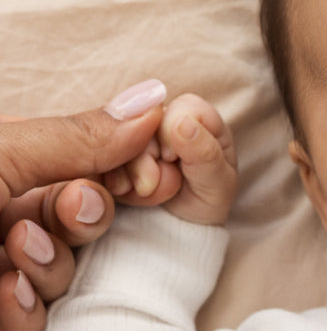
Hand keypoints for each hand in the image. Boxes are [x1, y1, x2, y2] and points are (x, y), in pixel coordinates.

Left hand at [0, 80, 171, 330]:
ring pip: (62, 282)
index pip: (84, 168)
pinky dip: (20, 315)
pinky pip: (32, 329)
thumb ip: (77, 137)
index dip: (124, 172)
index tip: (149, 176)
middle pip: (81, 225)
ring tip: (13, 252)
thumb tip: (155, 100)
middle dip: (87, 218)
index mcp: (2, 166)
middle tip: (78, 207)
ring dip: (49, 268)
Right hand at [104, 94, 237, 227]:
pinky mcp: (120, 146)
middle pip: (144, 118)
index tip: (170, 158)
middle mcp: (168, 118)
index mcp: (200, 118)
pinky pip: (106, 151)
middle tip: (148, 185)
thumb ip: (205, 153)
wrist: (183, 224)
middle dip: (142, 154)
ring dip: (125, 167)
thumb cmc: (208, 199)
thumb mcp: (216, 182)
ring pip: (120, 134)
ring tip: (141, 191)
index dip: (170, 130)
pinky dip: (113, 172)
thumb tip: (184, 123)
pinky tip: (123, 190)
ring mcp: (141, 131)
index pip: (180, 107)